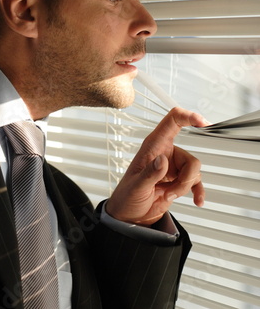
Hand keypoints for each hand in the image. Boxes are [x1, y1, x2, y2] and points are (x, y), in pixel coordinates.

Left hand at [105, 107, 207, 225]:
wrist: (130, 215)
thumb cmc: (127, 196)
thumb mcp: (136, 186)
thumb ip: (150, 173)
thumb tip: (162, 160)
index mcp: (153, 146)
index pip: (173, 121)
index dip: (188, 116)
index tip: (203, 123)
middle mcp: (166, 152)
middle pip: (191, 158)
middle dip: (185, 179)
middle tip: (169, 192)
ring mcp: (174, 166)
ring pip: (195, 171)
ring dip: (185, 187)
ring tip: (168, 195)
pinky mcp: (179, 179)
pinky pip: (197, 182)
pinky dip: (198, 191)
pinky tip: (197, 200)